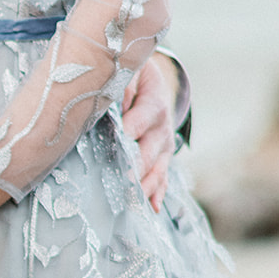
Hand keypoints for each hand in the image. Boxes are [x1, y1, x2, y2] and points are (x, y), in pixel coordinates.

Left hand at [122, 54, 176, 212]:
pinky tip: (152, 207)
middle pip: (148, 152)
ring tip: (134, 202)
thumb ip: (123, 82)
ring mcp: (163, 145)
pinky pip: (162, 176)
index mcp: (153, 105)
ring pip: (156, 169)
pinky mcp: (162, 156)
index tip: (116, 146)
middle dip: (136, 169)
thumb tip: (115, 98)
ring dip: (145, 186)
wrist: (151, 81)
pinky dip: (157, 192)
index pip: (139, 122)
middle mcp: (162, 128)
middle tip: (122, 184)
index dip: (128, 134)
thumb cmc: (133, 75)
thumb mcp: (130, 70)